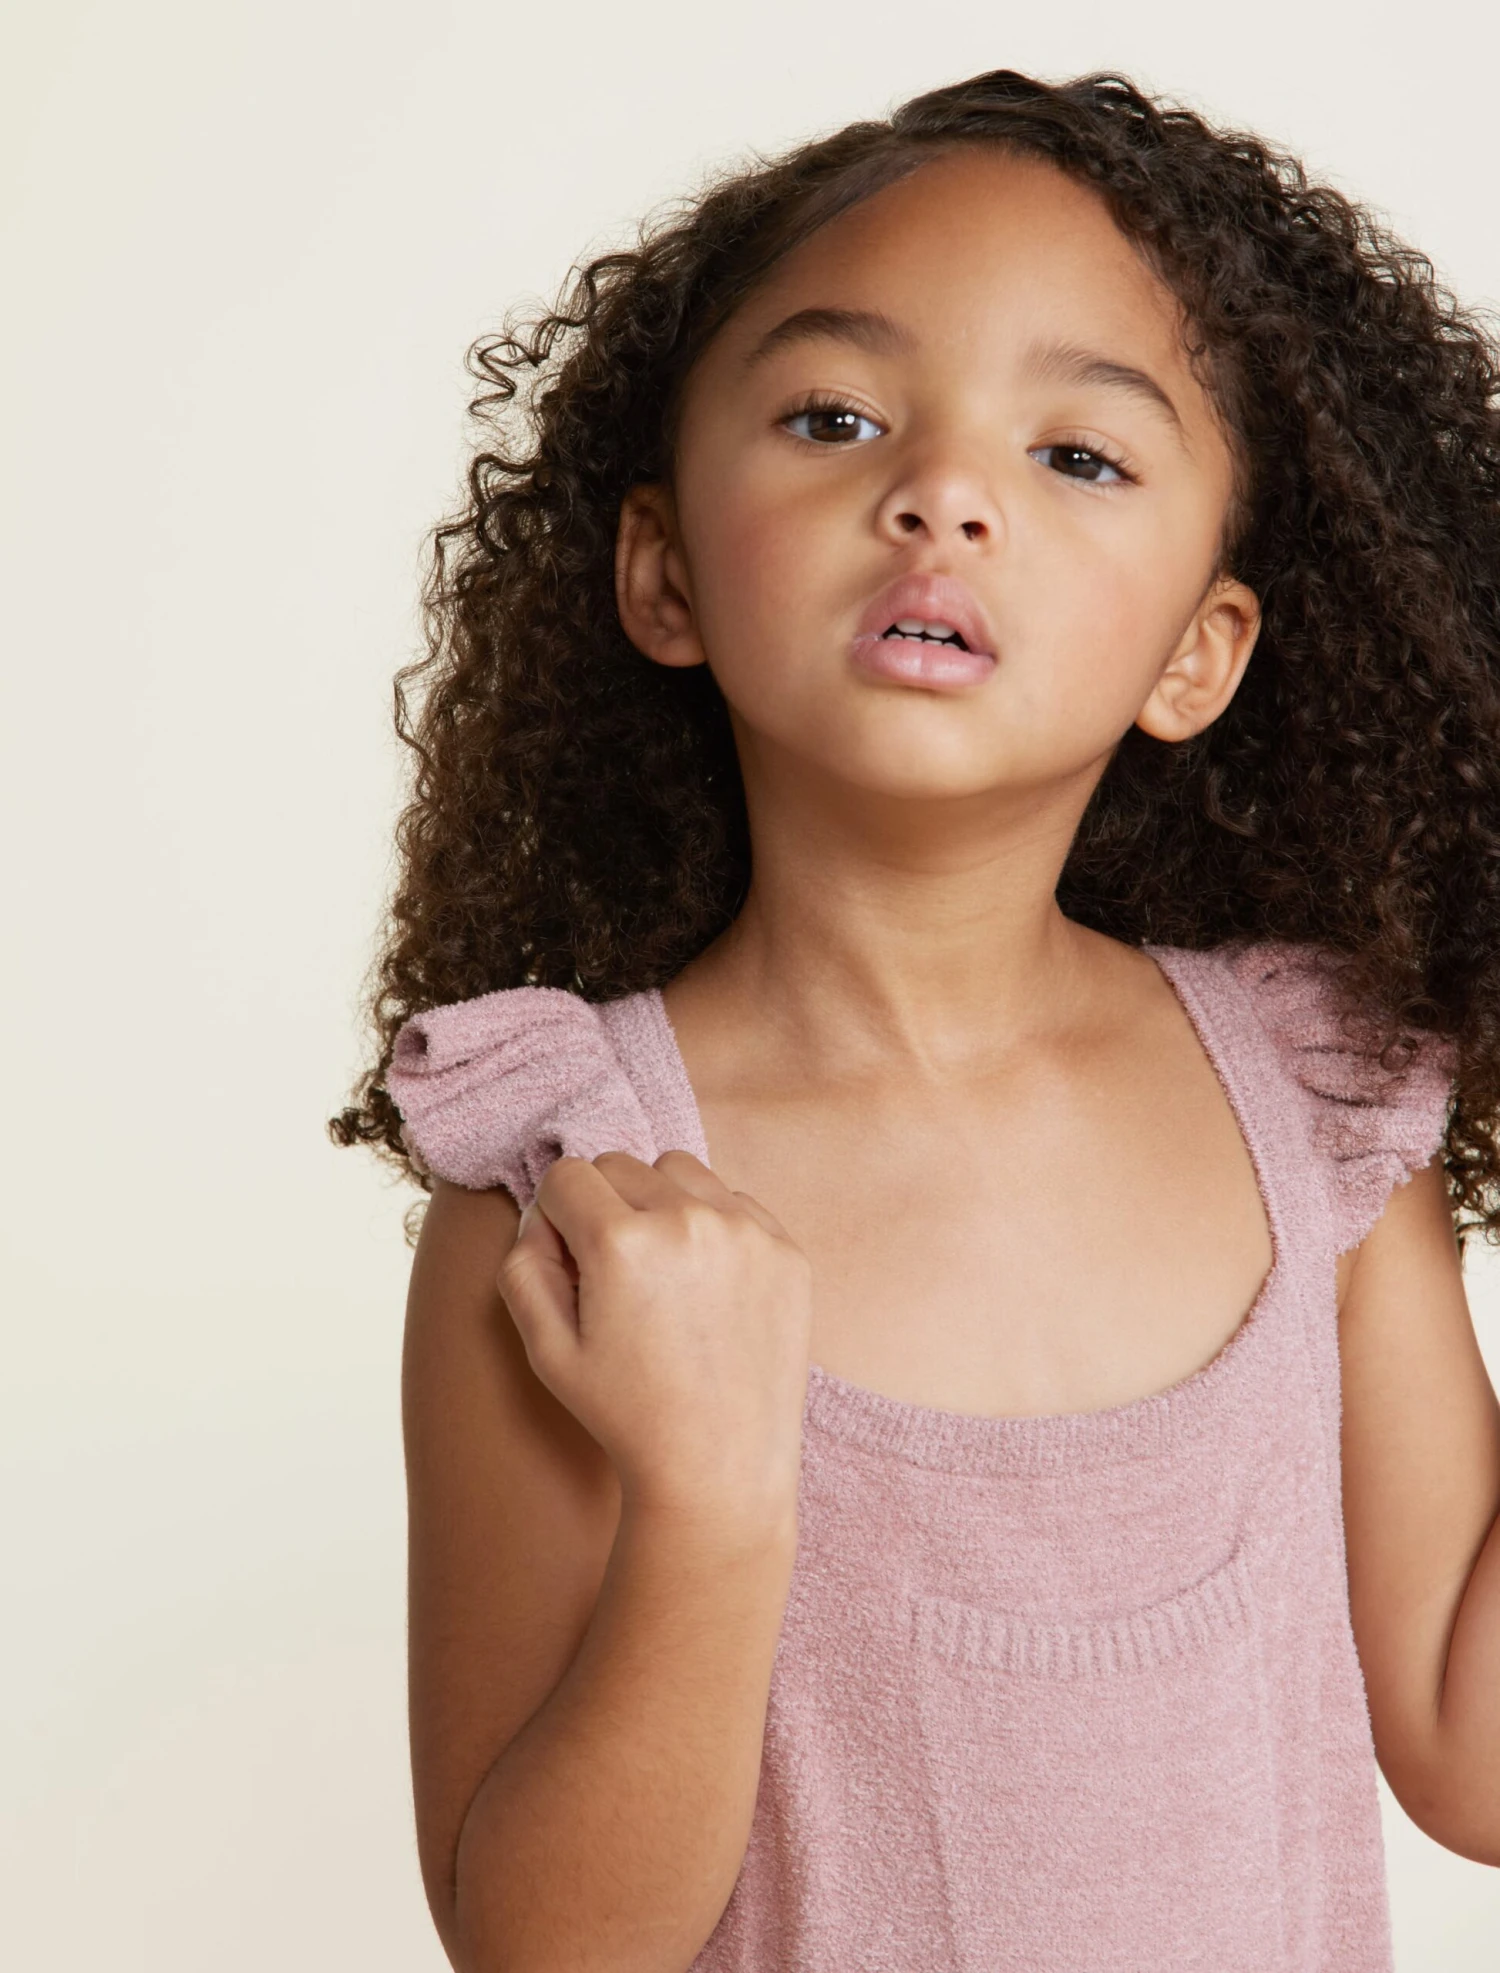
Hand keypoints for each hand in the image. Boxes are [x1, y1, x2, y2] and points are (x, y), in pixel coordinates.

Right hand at [497, 1151, 812, 1535]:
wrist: (720, 1466)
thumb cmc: (627, 1412)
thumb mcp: (546, 1350)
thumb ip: (524, 1266)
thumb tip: (544, 1216)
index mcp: (621, 1243)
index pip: (567, 1175)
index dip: (556, 1218)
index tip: (570, 1264)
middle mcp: (687, 1220)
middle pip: (621, 1164)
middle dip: (604, 1206)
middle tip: (614, 1274)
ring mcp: (745, 1231)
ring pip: (679, 1170)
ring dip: (659, 1203)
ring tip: (661, 1271)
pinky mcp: (785, 1248)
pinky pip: (732, 1201)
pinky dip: (711, 1226)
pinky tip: (706, 1287)